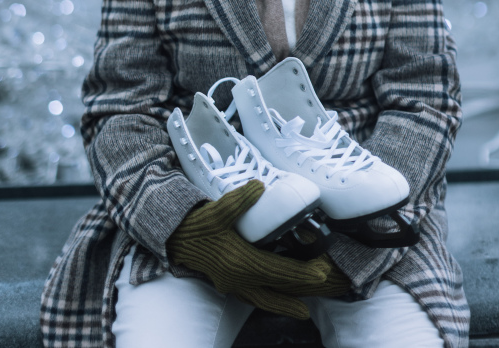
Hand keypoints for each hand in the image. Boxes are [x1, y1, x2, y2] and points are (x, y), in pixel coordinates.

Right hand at [167, 181, 348, 317]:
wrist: (176, 239)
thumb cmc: (198, 225)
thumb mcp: (218, 209)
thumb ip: (240, 200)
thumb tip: (260, 186)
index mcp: (240, 263)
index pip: (278, 271)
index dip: (302, 272)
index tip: (322, 271)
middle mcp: (238, 279)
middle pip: (275, 291)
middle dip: (299, 290)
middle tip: (323, 284)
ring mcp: (232, 285)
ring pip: (263, 301)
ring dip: (284, 305)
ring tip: (303, 312)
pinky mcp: (227, 284)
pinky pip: (253, 298)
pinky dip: (268, 300)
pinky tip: (276, 299)